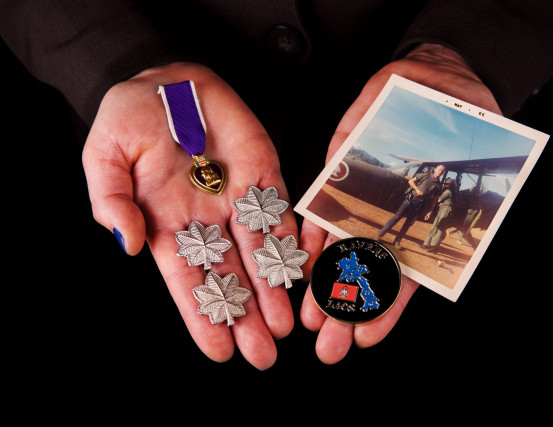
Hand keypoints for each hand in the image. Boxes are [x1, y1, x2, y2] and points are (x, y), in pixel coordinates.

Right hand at [82, 62, 297, 369]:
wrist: (167, 78)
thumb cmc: (129, 117)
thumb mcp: (104, 155)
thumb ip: (111, 200)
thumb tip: (129, 245)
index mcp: (167, 224)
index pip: (188, 281)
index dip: (203, 316)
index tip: (219, 351)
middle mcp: (207, 220)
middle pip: (230, 277)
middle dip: (245, 316)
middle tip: (262, 355)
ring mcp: (238, 199)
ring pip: (260, 254)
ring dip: (272, 290)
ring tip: (284, 327)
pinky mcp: (265, 174)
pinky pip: (281, 213)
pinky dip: (292, 242)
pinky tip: (302, 273)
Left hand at [299, 43, 501, 363]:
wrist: (428, 76)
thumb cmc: (456, 109)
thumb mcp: (470, 145)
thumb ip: (460, 178)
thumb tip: (470, 223)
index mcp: (425, 218)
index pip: (406, 270)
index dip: (387, 305)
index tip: (367, 336)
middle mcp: (392, 214)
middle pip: (369, 269)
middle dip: (348, 310)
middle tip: (331, 348)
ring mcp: (364, 195)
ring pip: (342, 246)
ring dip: (326, 285)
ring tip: (312, 322)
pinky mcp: (341, 171)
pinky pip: (323, 207)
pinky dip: (311, 234)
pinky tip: (301, 265)